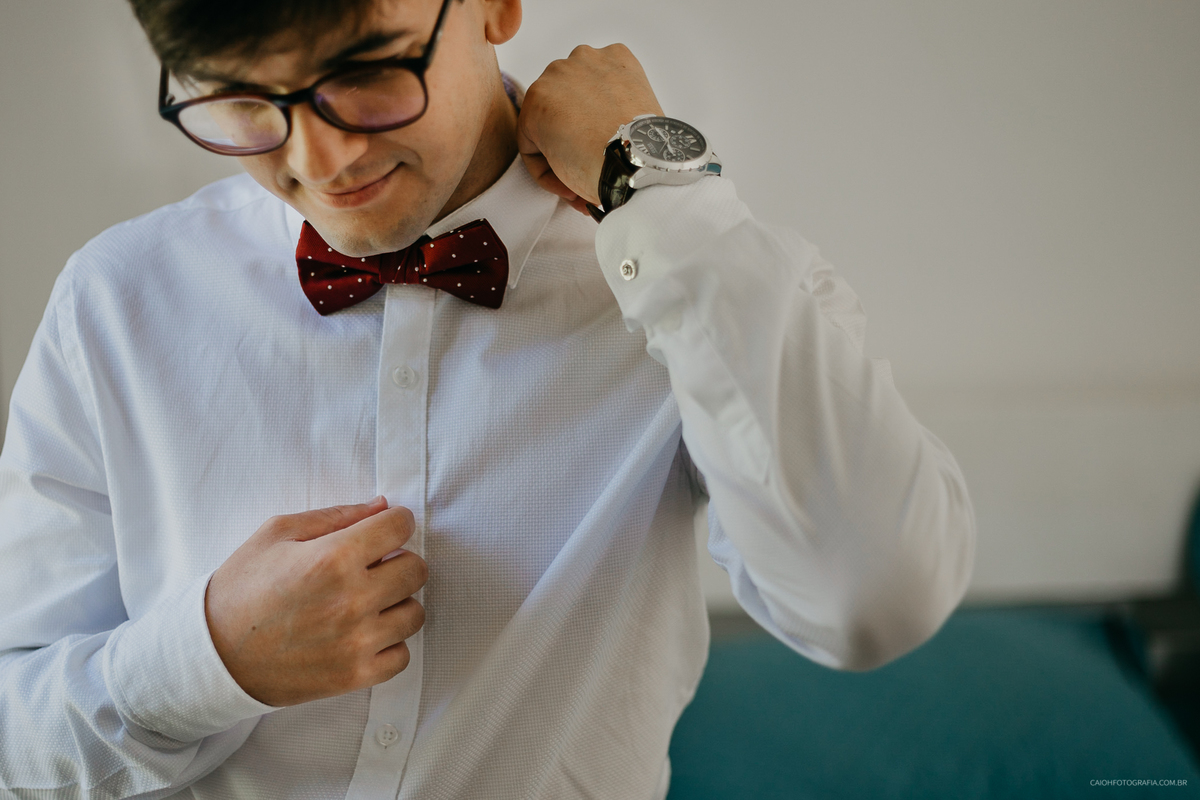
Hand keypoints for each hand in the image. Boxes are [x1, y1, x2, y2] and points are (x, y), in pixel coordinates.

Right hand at [205, 497, 426, 706]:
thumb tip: (381, 506)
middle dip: (398, 561)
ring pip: (414, 613)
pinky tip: (363, 633)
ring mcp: (357, 641)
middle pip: (417, 569)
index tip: (383, 530)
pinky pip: (402, 655)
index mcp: (333, 558)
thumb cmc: (242, 588)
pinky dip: (389, 644)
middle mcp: (352, 600)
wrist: (212, 655)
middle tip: (372, 567)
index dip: (394, 523)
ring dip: (396, 603)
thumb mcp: (277, 534)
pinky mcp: (355, 676)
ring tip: (365, 602)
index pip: (400, 526)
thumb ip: (336, 516)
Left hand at [517, 44, 663, 214]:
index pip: (592, 98)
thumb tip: (598, 141)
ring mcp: (557, 76)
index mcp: (617, 60)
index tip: (605, 162)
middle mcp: (585, 58)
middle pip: (567, 108)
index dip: (596, 137)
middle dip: (575, 145)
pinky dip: (546, 172)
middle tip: (591, 176)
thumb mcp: (638, 120)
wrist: (636, 163)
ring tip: (579, 187)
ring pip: (545, 127)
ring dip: (559, 159)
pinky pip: (531, 146)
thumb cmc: (646, 152)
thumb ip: (615, 118)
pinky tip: (569, 186)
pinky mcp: (535, 102)